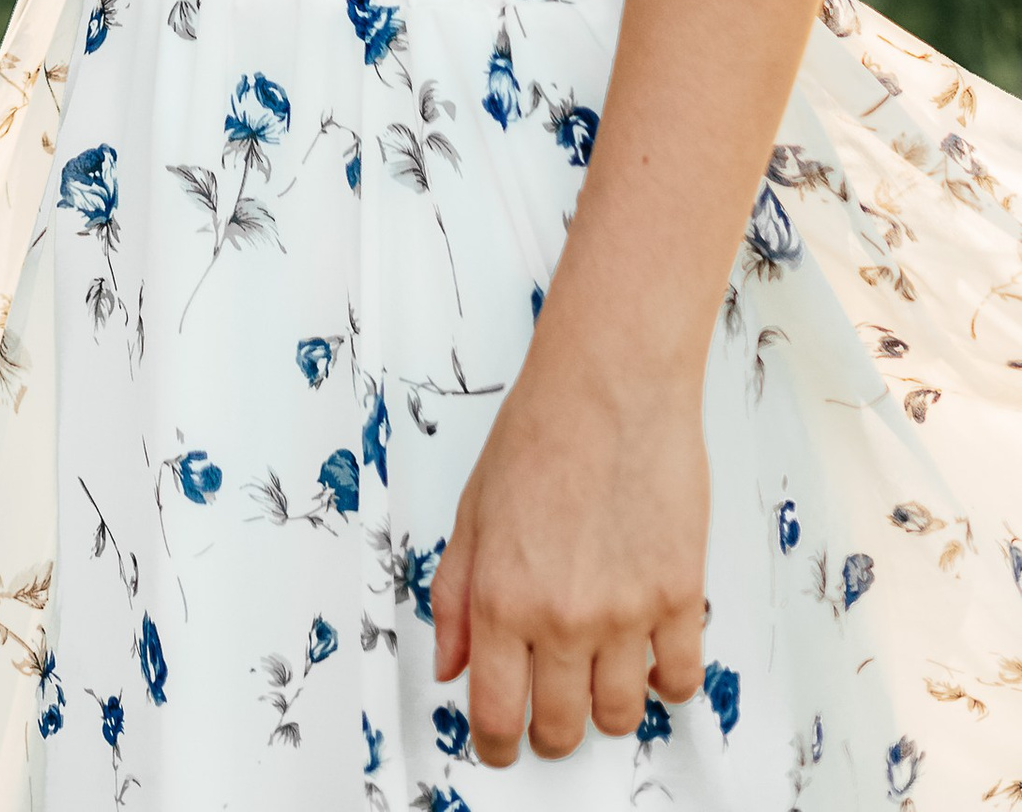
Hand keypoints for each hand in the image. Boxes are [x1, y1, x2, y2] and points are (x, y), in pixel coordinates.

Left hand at [431, 322, 707, 767]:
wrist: (610, 383)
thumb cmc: (540, 433)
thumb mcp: (472, 513)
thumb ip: (455, 598)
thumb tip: (452, 667)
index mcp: (501, 598)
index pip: (496, 715)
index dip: (497, 746)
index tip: (502, 747)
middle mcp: (562, 616)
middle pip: (561, 729)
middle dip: (551, 731)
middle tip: (551, 709)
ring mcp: (625, 612)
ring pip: (620, 716)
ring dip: (606, 709)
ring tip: (598, 674)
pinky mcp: (680, 596)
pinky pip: (678, 681)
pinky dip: (663, 682)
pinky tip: (647, 654)